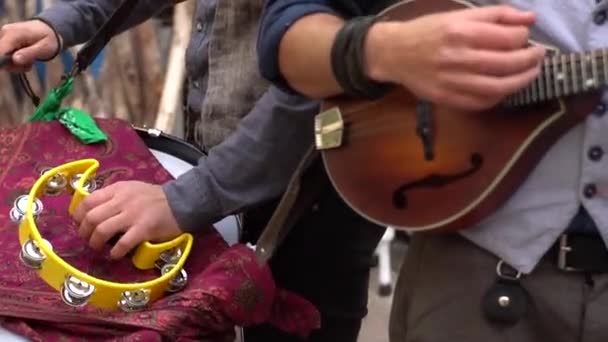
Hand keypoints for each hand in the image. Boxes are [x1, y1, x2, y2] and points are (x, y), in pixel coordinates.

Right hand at [0, 20, 60, 71]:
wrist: (48, 29)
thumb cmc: (49, 38)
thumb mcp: (45, 48)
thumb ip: (30, 53)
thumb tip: (15, 59)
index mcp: (14, 34)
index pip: (0, 51)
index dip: (3, 62)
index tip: (13, 67)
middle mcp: (5, 33)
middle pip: (0, 56)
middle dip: (14, 64)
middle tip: (29, 64)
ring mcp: (3, 36)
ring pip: (2, 58)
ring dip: (16, 64)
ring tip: (30, 60)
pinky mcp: (4, 40)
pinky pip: (4, 55)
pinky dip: (15, 60)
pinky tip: (25, 57)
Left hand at [72, 181, 182, 259]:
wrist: (180, 202)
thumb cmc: (155, 197)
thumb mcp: (131, 188)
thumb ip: (114, 196)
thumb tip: (93, 209)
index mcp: (118, 189)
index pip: (88, 201)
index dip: (78, 215)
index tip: (79, 223)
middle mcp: (122, 201)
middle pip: (91, 217)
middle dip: (84, 231)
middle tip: (87, 239)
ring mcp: (133, 215)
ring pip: (102, 230)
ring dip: (95, 242)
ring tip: (98, 247)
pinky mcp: (143, 229)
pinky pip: (122, 243)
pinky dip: (114, 252)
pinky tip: (115, 255)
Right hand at [364, 5, 545, 110]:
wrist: (395, 53)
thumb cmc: (428, 31)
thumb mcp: (459, 14)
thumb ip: (496, 15)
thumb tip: (530, 18)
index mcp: (462, 32)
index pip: (509, 38)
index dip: (525, 38)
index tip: (525, 38)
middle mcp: (459, 57)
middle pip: (508, 64)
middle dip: (531, 60)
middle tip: (537, 57)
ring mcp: (452, 81)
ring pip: (499, 87)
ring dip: (521, 81)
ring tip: (529, 73)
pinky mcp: (447, 98)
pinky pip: (481, 103)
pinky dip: (498, 97)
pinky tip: (503, 89)